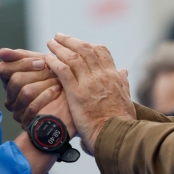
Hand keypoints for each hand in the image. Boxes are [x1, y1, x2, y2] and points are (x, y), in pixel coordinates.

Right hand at [0, 48, 61, 123]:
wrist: (70, 101)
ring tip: (58, 80)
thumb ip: (23, 57)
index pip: (4, 69)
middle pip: (16, 80)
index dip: (23, 63)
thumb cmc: (53, 81)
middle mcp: (9, 97)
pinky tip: (57, 90)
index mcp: (9, 81)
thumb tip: (2, 52)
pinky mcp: (26, 122)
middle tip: (52, 70)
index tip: (42, 61)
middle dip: (37, 73)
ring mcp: (16, 111)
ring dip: (45, 83)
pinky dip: (47, 96)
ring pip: (26, 92)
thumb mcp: (40, 65)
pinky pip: (33, 107)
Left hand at [44, 34, 133, 153]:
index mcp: (113, 76)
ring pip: (73, 57)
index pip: (101, 52)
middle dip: (70, 41)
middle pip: (84, 49)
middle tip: (59, 36)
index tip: (78, 43)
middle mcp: (102, 75)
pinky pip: (63, 71)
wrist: (117, 136)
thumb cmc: (122, 122)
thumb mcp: (127, 98)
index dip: (88, 45)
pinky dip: (54, 63)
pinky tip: (47, 59)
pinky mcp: (77, 93)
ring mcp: (89, 83)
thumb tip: (124, 71)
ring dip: (60, 48)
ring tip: (50, 43)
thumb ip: (123, 83)